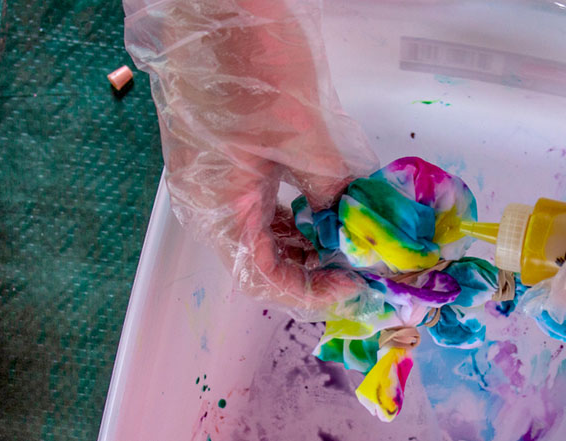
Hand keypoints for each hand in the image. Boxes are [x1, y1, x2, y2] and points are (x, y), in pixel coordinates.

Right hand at [124, 0, 378, 316]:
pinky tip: (321, 205)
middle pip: (259, 259)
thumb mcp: (300, 134)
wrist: (214, 5)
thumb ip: (326, 187)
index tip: (352, 283)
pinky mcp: (224, 155)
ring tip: (346, 237)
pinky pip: (256, 201)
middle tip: (357, 262)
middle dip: (310, 267)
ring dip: (302, 240)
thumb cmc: (249, 63)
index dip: (310, 291)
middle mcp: (208, 200)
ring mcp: (213, 177)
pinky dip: (290, 212)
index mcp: (217, 204)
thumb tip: (349, 221)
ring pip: (258, 232)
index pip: (262, 277)